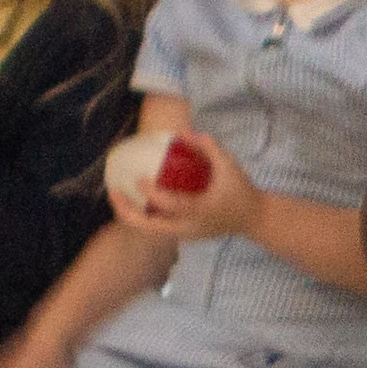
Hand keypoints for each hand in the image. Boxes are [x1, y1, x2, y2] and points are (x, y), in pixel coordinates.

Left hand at [116, 126, 257, 240]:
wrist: (253, 219)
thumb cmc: (241, 191)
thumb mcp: (229, 166)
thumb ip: (209, 147)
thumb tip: (185, 131)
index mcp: (201, 210)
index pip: (172, 205)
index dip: (152, 194)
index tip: (138, 180)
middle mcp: (189, 227)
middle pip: (150, 228)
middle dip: (128, 212)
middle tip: (113, 193)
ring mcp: (185, 234)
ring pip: (150, 231)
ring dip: (131, 215)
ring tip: (117, 197)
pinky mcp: (184, 235)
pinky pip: (157, 228)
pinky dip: (142, 217)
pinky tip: (133, 201)